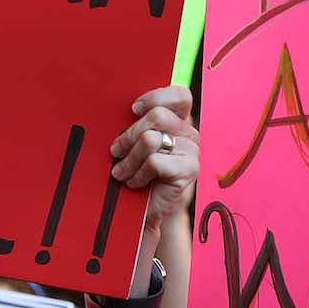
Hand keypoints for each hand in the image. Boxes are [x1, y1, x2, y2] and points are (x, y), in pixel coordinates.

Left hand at [109, 86, 199, 232]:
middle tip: (116, 152)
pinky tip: (135, 183)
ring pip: (151, 140)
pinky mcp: (189, 170)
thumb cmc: (136, 173)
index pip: (180, 96)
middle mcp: (189, 134)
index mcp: (179, 122)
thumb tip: (124, 113)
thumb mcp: (133, 144)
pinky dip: (138, 174)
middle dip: (129, 135)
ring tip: (122, 172)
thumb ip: (135, 124)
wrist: (143, 211)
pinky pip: (155, 162)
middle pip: (157, 116)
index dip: (156, 97)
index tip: (133, 110)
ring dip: (129, 159)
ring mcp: (192, 152)